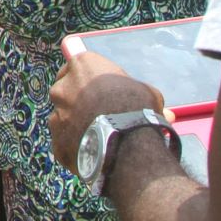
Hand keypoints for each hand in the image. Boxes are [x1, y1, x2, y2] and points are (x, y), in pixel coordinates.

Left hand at [48, 50, 166, 172]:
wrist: (126, 144)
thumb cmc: (138, 108)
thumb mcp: (147, 94)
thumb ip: (142, 97)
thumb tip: (164, 114)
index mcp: (82, 66)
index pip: (79, 67)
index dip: (89, 80)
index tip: (101, 91)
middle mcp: (62, 87)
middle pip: (67, 93)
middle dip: (80, 103)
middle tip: (100, 115)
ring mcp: (56, 115)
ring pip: (65, 120)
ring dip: (79, 126)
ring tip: (102, 138)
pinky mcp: (57, 142)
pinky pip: (68, 144)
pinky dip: (80, 148)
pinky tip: (97, 155)